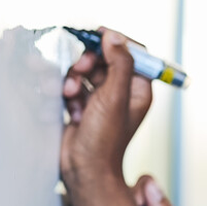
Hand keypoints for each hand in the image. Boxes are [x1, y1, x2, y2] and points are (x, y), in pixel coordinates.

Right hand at [60, 27, 153, 205]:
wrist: (83, 170)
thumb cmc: (104, 141)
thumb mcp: (114, 97)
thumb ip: (118, 64)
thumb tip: (115, 37)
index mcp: (138, 90)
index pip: (134, 53)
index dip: (116, 41)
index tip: (98, 35)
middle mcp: (122, 93)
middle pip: (105, 59)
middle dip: (88, 62)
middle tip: (79, 70)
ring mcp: (102, 100)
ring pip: (86, 72)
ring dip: (74, 79)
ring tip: (70, 95)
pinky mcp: (83, 107)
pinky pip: (74, 87)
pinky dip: (68, 93)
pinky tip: (68, 108)